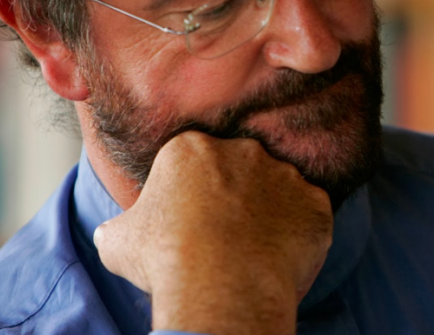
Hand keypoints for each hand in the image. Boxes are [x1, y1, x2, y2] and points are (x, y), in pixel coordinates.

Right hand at [93, 131, 332, 334]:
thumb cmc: (164, 259)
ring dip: (269, 213)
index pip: (193, 161)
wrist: (220, 286)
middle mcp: (243, 150)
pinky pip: (309, 213)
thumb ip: (124, 224)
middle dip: (234, 195)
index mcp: (192, 148)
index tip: (188, 219)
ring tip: (253, 251)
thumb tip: (119, 231)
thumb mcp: (118, 240)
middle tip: (225, 234)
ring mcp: (284, 174)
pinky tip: (280, 257)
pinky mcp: (315, 202)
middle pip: (240, 168)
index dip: (191, 193)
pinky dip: (300, 232)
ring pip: (278, 190)